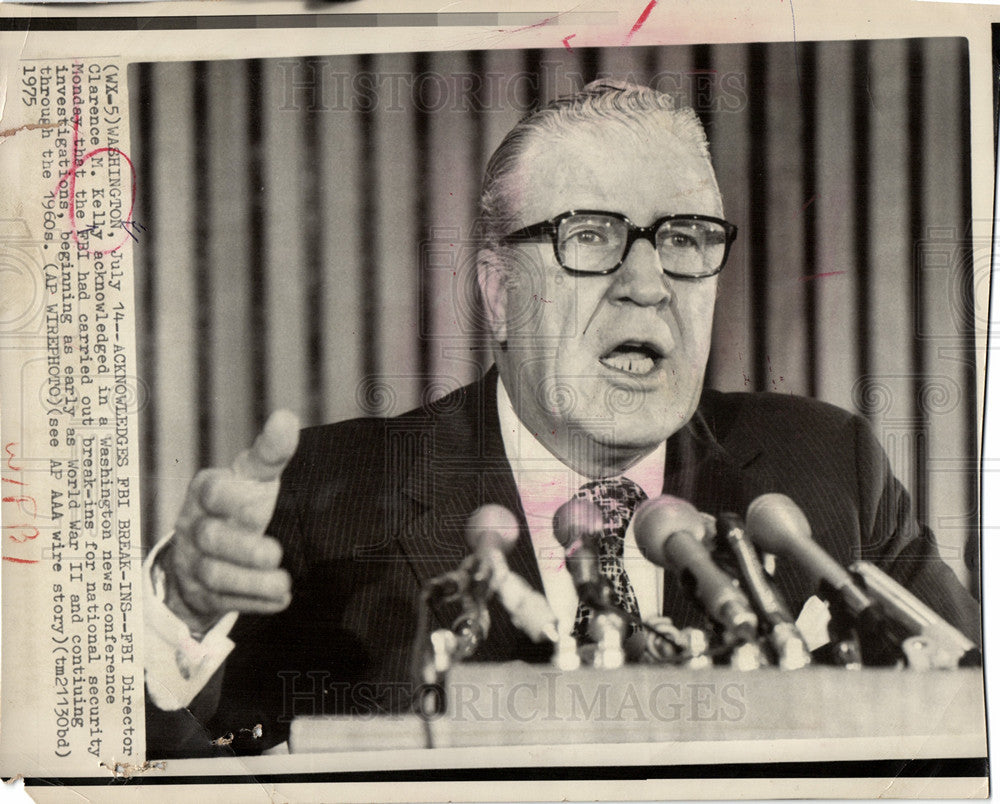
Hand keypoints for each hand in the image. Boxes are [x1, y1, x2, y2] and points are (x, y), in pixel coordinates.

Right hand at [161, 410, 299, 633]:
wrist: (211, 551)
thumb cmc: (240, 503)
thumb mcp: (254, 477)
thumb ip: (270, 453)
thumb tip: (286, 418)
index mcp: (208, 490)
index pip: (212, 490)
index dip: (233, 499)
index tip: (258, 505)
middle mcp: (195, 525)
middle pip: (211, 538)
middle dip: (243, 549)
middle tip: (275, 553)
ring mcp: (194, 561)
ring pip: (215, 575)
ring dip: (252, 582)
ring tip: (284, 582)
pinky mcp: (202, 593)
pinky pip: (223, 602)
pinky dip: (254, 603)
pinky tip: (280, 600)